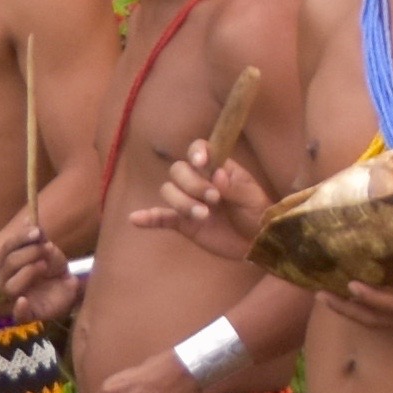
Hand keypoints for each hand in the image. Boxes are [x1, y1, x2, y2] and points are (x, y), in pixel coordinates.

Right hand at [0, 224, 80, 325]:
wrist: (67, 291)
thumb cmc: (53, 271)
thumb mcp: (50, 253)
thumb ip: (39, 240)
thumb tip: (29, 219)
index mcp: (10, 263)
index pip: (7, 249)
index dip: (19, 238)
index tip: (38, 231)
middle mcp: (8, 280)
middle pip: (7, 264)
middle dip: (28, 253)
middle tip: (47, 248)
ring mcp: (15, 298)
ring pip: (9, 286)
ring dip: (26, 272)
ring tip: (43, 266)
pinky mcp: (27, 315)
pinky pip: (17, 315)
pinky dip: (19, 308)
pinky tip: (23, 301)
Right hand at [139, 145, 268, 260]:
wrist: (256, 243)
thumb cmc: (257, 214)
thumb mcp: (253, 198)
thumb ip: (235, 186)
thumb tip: (216, 175)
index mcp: (217, 168)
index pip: (200, 150)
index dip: (196, 152)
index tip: (200, 162)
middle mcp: (199, 181)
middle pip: (178, 171)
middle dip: (192, 184)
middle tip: (214, 200)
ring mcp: (188, 201)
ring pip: (169, 191)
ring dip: (182, 202)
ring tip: (203, 216)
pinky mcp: (182, 222)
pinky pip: (161, 217)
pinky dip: (148, 218)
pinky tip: (136, 219)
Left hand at [328, 259, 392, 348]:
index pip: (390, 306)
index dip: (369, 297)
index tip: (348, 284)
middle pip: (372, 319)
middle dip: (344, 308)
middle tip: (317, 295)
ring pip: (376, 321)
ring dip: (350, 311)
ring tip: (326, 296)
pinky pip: (385, 318)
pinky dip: (367, 309)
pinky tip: (357, 298)